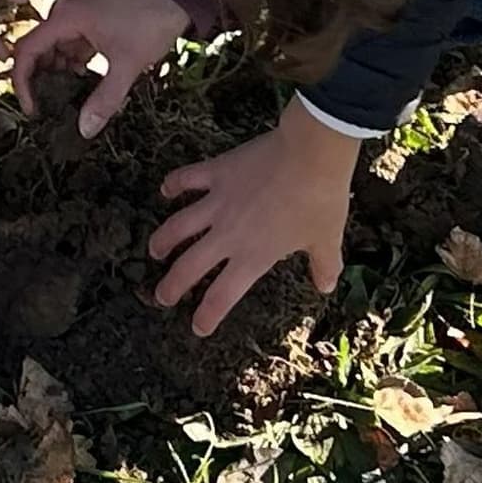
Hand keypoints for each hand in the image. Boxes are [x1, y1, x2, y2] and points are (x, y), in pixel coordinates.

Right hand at [8, 0, 191, 137]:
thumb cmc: (150, 23)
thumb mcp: (127, 64)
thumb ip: (105, 99)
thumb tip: (85, 130)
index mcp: (65, 18)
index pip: (27, 50)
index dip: (22, 82)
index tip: (31, 108)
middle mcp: (63, 13)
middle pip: (35, 49)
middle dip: (37, 80)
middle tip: (44, 108)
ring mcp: (75, 16)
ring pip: (52, 49)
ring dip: (55, 73)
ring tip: (62, 100)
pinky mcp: (87, 22)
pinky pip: (68, 46)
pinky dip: (69, 65)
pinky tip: (80, 82)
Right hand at [148, 96, 358, 337]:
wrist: (310, 155)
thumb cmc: (320, 201)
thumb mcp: (327, 239)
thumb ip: (323, 265)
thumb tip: (326, 285)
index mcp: (254, 255)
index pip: (223, 295)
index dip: (207, 314)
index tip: (198, 327)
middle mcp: (228, 234)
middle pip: (189, 266)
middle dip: (172, 285)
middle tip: (162, 296)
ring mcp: (218, 202)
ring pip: (178, 226)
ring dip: (163, 240)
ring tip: (155, 250)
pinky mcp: (217, 172)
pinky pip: (187, 178)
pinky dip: (174, 183)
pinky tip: (165, 189)